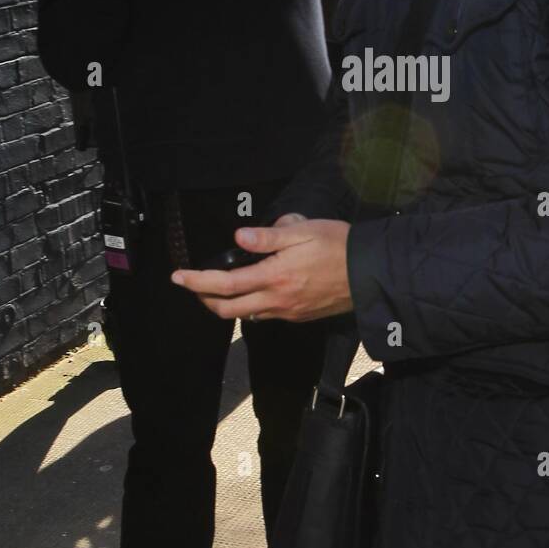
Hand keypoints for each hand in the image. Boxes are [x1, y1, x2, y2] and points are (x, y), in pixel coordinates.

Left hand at [171, 219, 352, 322]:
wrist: (370, 273)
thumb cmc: (338, 246)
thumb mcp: (303, 231)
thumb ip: (268, 237)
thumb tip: (238, 236)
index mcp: (273, 277)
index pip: (224, 284)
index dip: (197, 281)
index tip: (178, 276)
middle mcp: (276, 300)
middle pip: (227, 309)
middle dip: (204, 298)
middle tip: (192, 285)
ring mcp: (287, 312)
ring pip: (244, 315)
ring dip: (225, 304)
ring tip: (217, 288)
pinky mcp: (298, 316)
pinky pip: (264, 316)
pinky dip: (248, 307)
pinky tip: (251, 292)